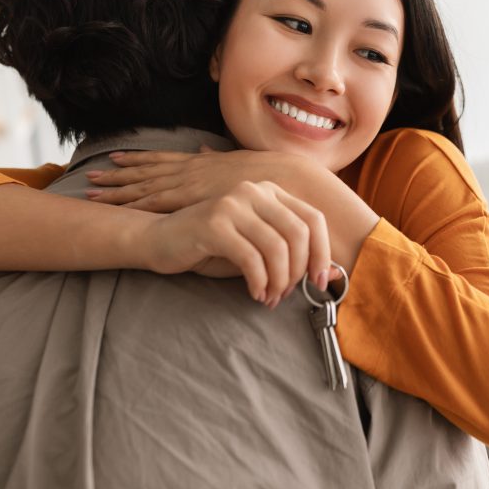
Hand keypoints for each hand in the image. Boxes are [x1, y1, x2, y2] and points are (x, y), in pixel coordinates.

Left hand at [85, 145, 309, 212]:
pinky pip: (156, 204)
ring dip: (117, 191)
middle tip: (93, 177)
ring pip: (144, 188)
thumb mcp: (237, 161)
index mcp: (200, 161)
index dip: (138, 160)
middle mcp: (189, 169)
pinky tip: (116, 210)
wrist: (281, 180)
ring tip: (92, 193)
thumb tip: (204, 148)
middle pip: (145, 172)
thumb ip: (218, 156)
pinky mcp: (191, 200)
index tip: (117, 158)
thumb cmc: (266, 174)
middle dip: (118, 175)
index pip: (162, 160)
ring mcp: (188, 184)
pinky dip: (134, 206)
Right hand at [142, 180, 331, 306]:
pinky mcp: (214, 223)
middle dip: (298, 272)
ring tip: (269, 297)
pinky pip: (251, 258)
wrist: (160, 239)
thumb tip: (329, 275)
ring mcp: (233, 204)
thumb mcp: (256, 245)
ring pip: (277, 248)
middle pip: (299, 234)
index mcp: (270, 192)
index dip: (322, 253)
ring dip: (278, 281)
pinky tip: (255, 293)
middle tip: (285, 294)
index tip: (318, 281)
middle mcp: (254, 191)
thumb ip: (289, 253)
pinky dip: (259, 282)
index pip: (314, 219)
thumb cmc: (211, 245)